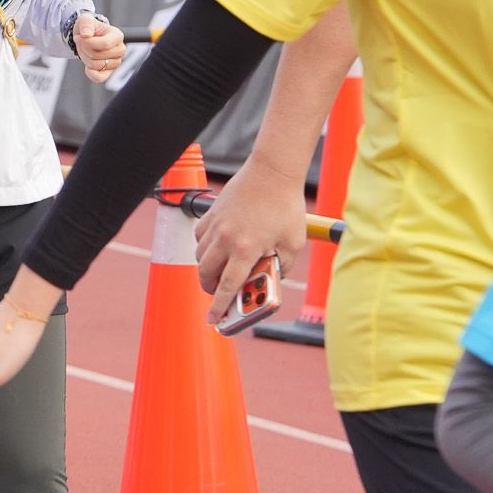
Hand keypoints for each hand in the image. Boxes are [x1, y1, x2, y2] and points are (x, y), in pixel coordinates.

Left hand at [71, 13, 125, 82]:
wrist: (86, 36)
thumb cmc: (88, 27)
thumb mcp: (85, 19)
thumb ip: (86, 23)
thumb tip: (86, 34)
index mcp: (118, 36)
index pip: (105, 44)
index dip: (88, 42)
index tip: (79, 37)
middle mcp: (120, 50)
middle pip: (97, 55)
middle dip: (83, 49)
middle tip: (82, 43)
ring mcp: (116, 62)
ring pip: (95, 65)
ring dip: (84, 57)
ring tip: (85, 49)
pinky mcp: (109, 72)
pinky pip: (98, 78)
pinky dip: (89, 72)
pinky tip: (87, 63)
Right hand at [192, 157, 311, 324]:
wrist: (272, 172)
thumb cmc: (286, 207)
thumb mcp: (293, 244)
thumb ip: (280, 266)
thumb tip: (268, 279)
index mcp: (246, 249)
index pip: (227, 286)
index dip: (219, 306)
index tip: (214, 319)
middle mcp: (225, 239)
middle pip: (206, 274)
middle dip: (210, 289)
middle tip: (219, 294)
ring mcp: (215, 225)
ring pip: (199, 256)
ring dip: (207, 269)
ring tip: (220, 272)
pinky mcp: (211, 214)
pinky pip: (199, 238)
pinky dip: (204, 248)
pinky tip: (217, 248)